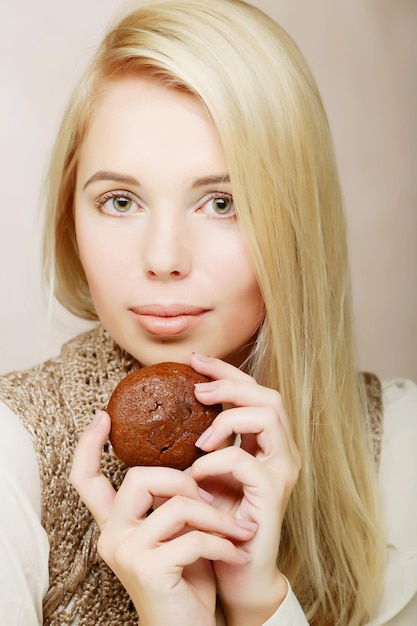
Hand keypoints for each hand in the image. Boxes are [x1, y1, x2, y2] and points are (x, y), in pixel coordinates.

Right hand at [70, 411, 255, 625]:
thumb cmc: (186, 578)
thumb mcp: (177, 533)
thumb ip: (172, 502)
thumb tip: (191, 465)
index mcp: (116, 523)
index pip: (86, 480)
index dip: (89, 446)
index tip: (102, 417)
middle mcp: (112, 536)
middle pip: (139, 477)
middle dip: (182, 481)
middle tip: (209, 502)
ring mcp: (127, 553)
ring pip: (175, 505)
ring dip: (214, 517)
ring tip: (234, 532)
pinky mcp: (149, 570)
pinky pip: (194, 538)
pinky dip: (222, 544)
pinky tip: (234, 554)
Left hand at [189, 353, 301, 625]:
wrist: (236, 571)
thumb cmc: (217, 521)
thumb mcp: (205, 472)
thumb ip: (200, 442)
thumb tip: (170, 408)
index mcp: (266, 443)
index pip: (254, 393)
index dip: (227, 372)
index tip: (195, 360)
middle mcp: (281, 451)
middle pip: (268, 395)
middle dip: (230, 383)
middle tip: (196, 389)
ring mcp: (281, 471)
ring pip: (268, 415)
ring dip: (228, 417)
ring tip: (200, 437)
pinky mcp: (272, 493)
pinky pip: (245, 460)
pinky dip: (217, 460)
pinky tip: (196, 473)